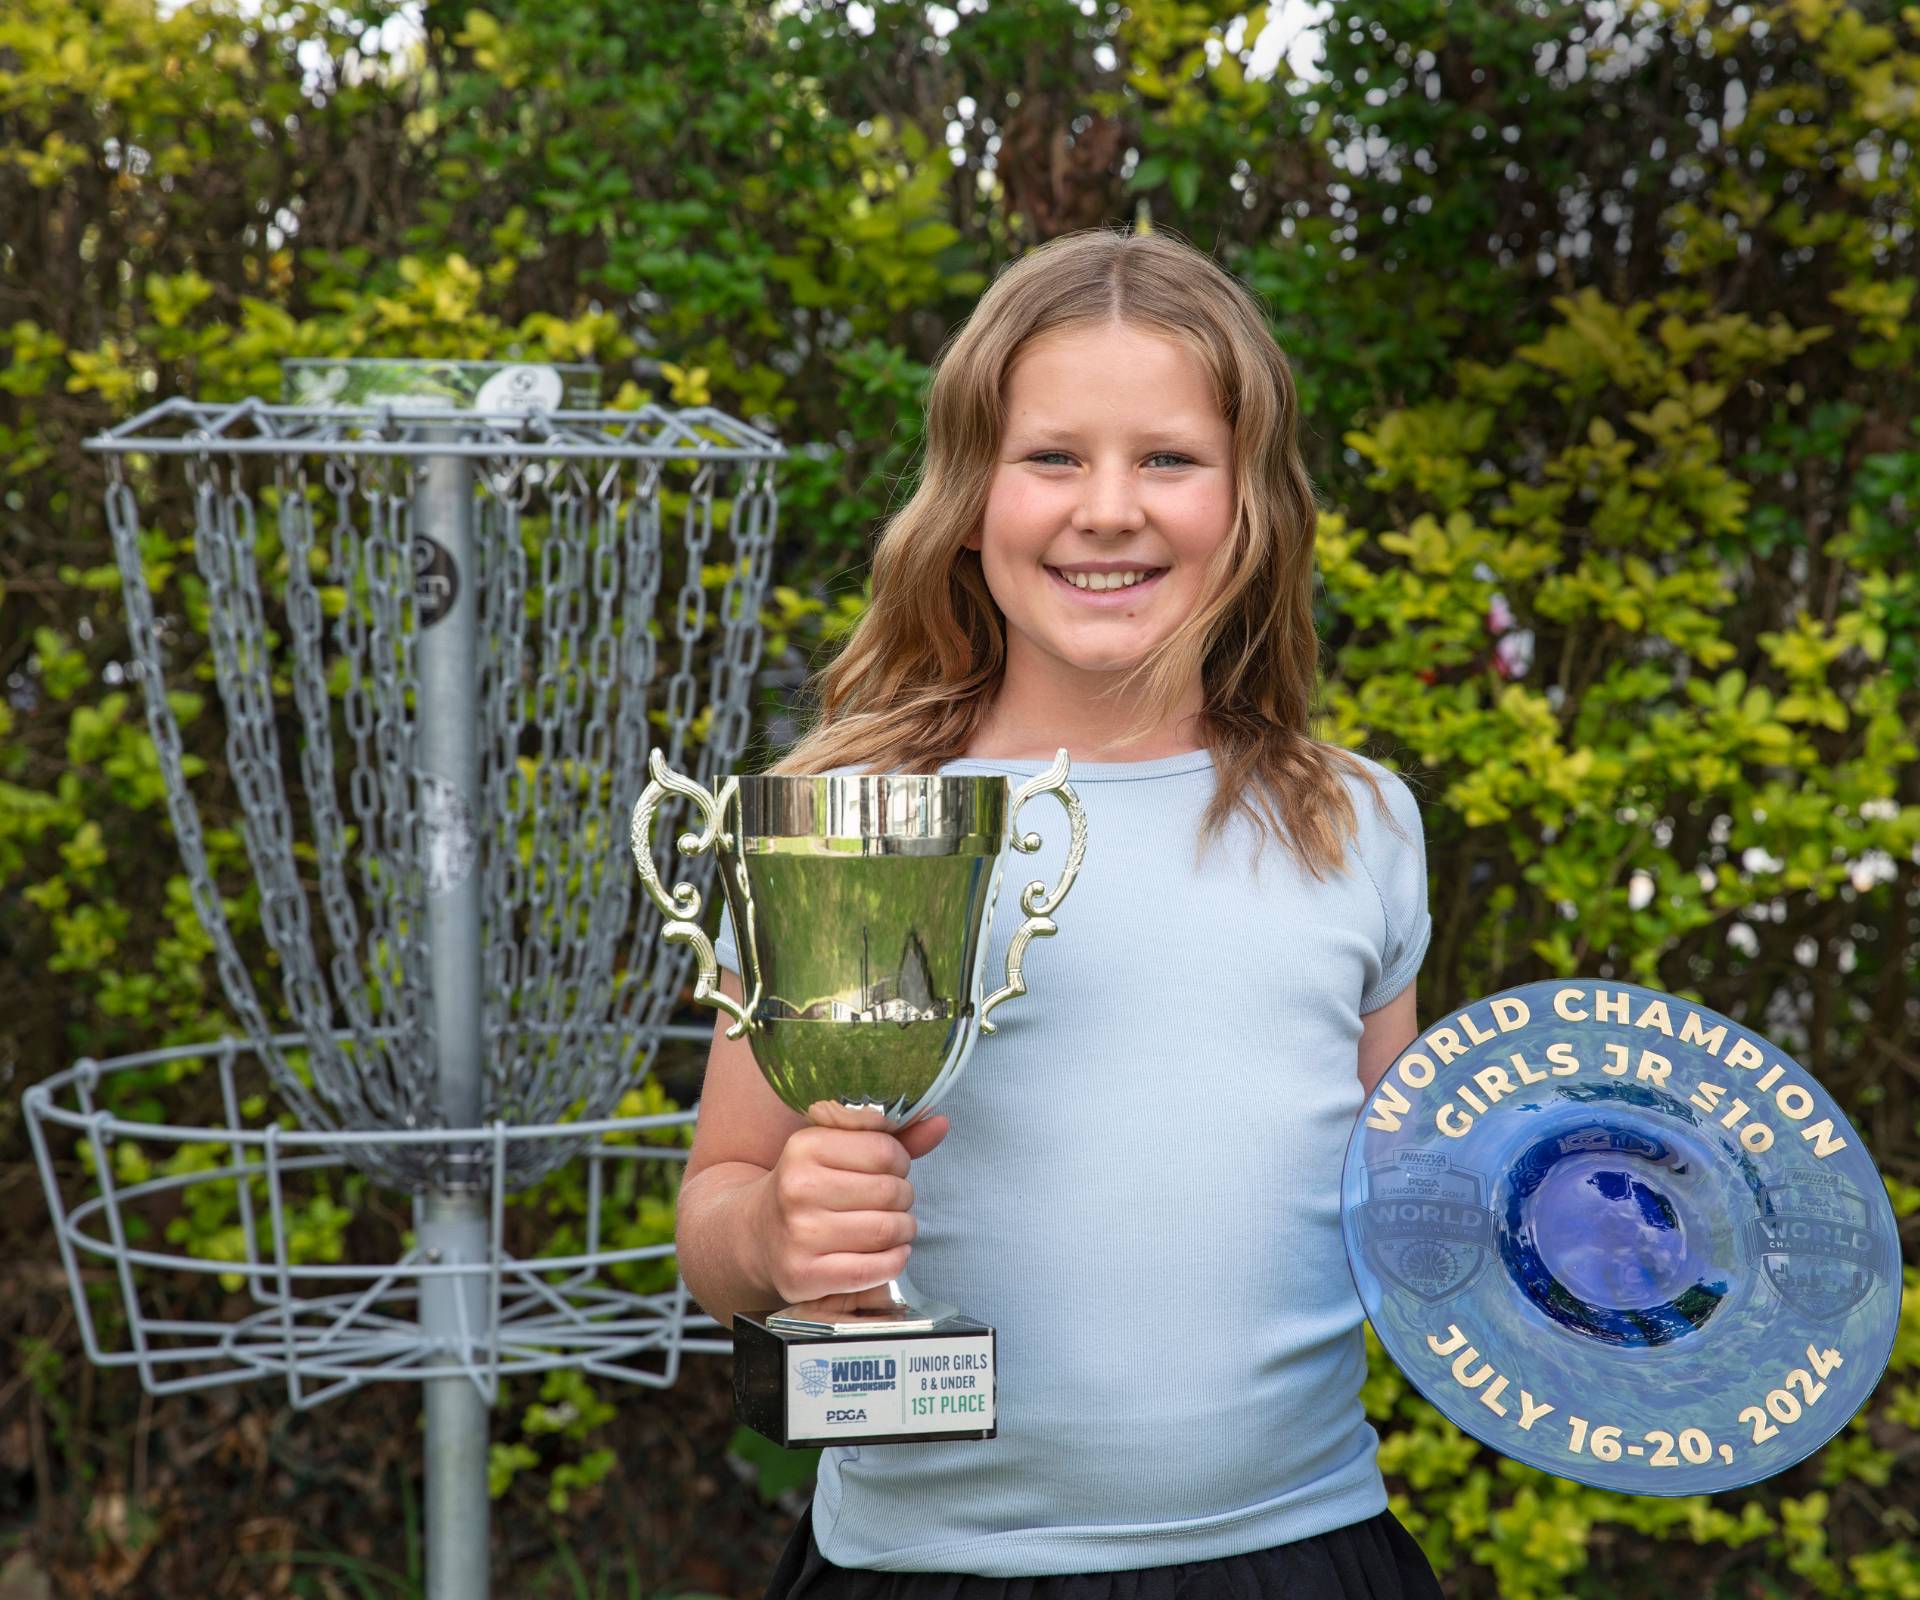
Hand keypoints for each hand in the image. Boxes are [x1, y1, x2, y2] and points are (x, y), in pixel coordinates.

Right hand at [751, 1109, 951, 1306]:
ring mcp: (799, 1234)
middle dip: (903, 1197)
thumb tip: (941, 1123)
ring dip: (904, 1230)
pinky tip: (890, 1252)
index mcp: (805, 1146)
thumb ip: (889, 1136)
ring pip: (887, 1230)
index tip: (890, 1169)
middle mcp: (798, 1188)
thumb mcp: (836, 1150)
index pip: (886, 1150)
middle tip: (891, 1201)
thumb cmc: (807, 1187)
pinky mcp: (804, 1274)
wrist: (754, 1236)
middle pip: (891, 1191)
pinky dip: (894, 1261)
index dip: (899, 1161)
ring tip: (893, 1226)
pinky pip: (874, 1269)